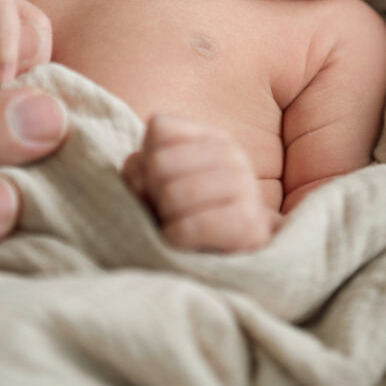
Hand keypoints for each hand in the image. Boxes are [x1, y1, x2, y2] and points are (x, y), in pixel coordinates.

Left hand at [123, 115, 280, 252]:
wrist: (244, 256)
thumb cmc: (194, 216)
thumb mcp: (167, 182)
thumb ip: (143, 170)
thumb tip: (137, 180)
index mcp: (211, 137)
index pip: (158, 128)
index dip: (145, 159)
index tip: (156, 184)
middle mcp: (232, 154)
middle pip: (159, 163)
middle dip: (152, 194)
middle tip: (165, 212)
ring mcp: (244, 186)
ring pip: (171, 195)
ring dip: (164, 219)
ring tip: (178, 226)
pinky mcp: (248, 224)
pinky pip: (186, 228)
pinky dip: (174, 239)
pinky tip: (185, 242)